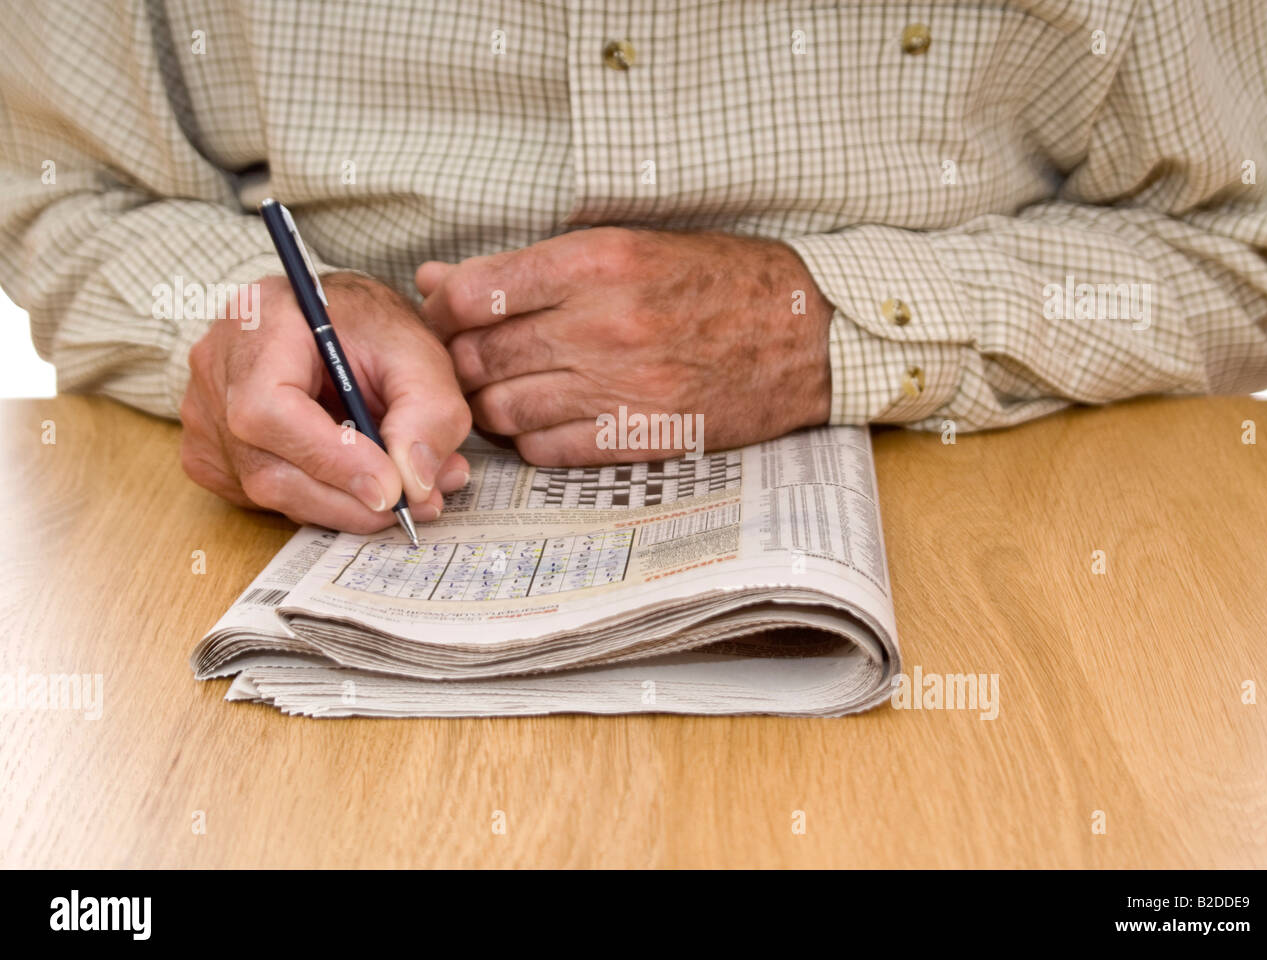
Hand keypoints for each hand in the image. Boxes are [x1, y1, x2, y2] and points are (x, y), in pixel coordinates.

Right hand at [181, 272, 471, 530]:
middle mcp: (216, 370)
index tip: (392, 489)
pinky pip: (262, 497)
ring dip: (343, 505)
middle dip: (348, 500)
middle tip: (416, 504)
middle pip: (266, 468)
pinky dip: (319, 500)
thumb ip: (429, 414)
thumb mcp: (420, 353)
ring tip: (405, 490)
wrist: (335, 321)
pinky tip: (358, 478)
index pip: (269, 411)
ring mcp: (204, 413)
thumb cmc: (372, 328)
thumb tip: (414, 484)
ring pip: (268, 492)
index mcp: (258, 322)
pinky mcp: (212, 451)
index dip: (332, 460)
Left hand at [415, 228, 832, 465]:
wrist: (804, 334)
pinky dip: (527, 437)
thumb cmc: (717, 280)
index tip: (444, 313)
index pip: (475, 293)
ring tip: (501, 388)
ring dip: (487, 404)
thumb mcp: (629, 247)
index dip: (441, 308)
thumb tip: (438, 282)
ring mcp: (624, 388)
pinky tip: (540, 418)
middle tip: (466, 356)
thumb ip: (531, 268)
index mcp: (600, 263)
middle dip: (458, 359)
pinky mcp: (640, 438)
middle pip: (480, 356)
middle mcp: (606, 326)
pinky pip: (546, 449)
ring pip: (503, 410)